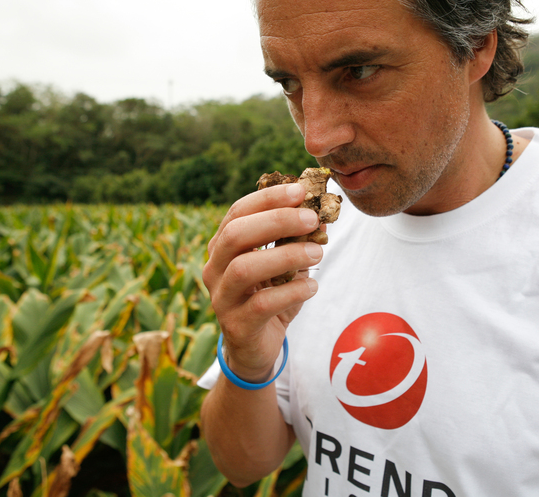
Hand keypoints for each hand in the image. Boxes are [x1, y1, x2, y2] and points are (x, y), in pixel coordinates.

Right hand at [202, 182, 323, 382]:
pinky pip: (262, 304)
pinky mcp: (236, 325)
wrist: (257, 347)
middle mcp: (214, 269)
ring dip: (285, 256)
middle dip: (275, 221)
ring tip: (316, 253)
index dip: (268, 199)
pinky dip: (291, 291)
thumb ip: (298, 241)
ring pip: (244, 269)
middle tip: (311, 219)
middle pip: (235, 235)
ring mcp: (221, 298)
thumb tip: (324, 215)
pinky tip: (312, 287)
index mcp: (223, 247)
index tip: (300, 191)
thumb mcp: (286, 266)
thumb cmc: (271, 297)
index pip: (237, 212)